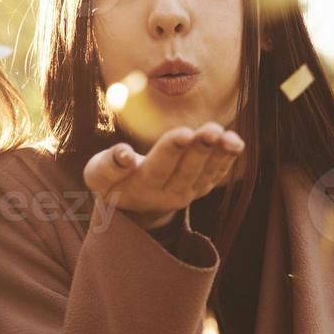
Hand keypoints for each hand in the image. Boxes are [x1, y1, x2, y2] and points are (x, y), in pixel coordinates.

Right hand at [82, 122, 243, 228]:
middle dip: (200, 149)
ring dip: (218, 153)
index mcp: (141, 188)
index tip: (183, 133)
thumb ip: (108, 166)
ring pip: (207, 172)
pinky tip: (235, 141)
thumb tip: (124, 154)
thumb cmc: (112, 180)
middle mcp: (168, 194)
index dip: (171, 150)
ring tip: (227, 135)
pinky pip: (218, 172)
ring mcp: (189, 192)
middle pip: (187, 170)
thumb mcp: (98, 175)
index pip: (158, 168)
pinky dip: (227, 158)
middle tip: (211, 131)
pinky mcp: (202, 186)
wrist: (133, 202)